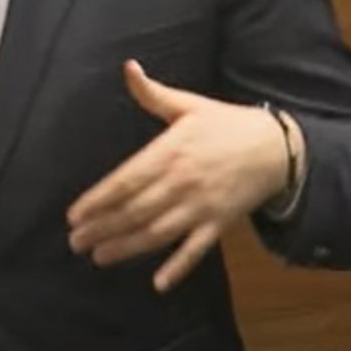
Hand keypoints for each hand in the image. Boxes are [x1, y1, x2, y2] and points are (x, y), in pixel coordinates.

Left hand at [67, 61, 297, 291]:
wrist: (276, 147)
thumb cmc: (225, 124)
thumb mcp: (188, 104)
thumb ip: (153, 93)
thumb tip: (129, 67)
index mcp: (170, 151)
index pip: (125, 180)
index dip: (98, 200)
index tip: (74, 215)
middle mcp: (182, 182)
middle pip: (135, 210)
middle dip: (103, 227)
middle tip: (75, 242)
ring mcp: (201, 206)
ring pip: (157, 232)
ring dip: (127, 247)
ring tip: (99, 257)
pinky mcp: (220, 223)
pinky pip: (196, 250)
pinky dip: (179, 267)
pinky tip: (159, 283)